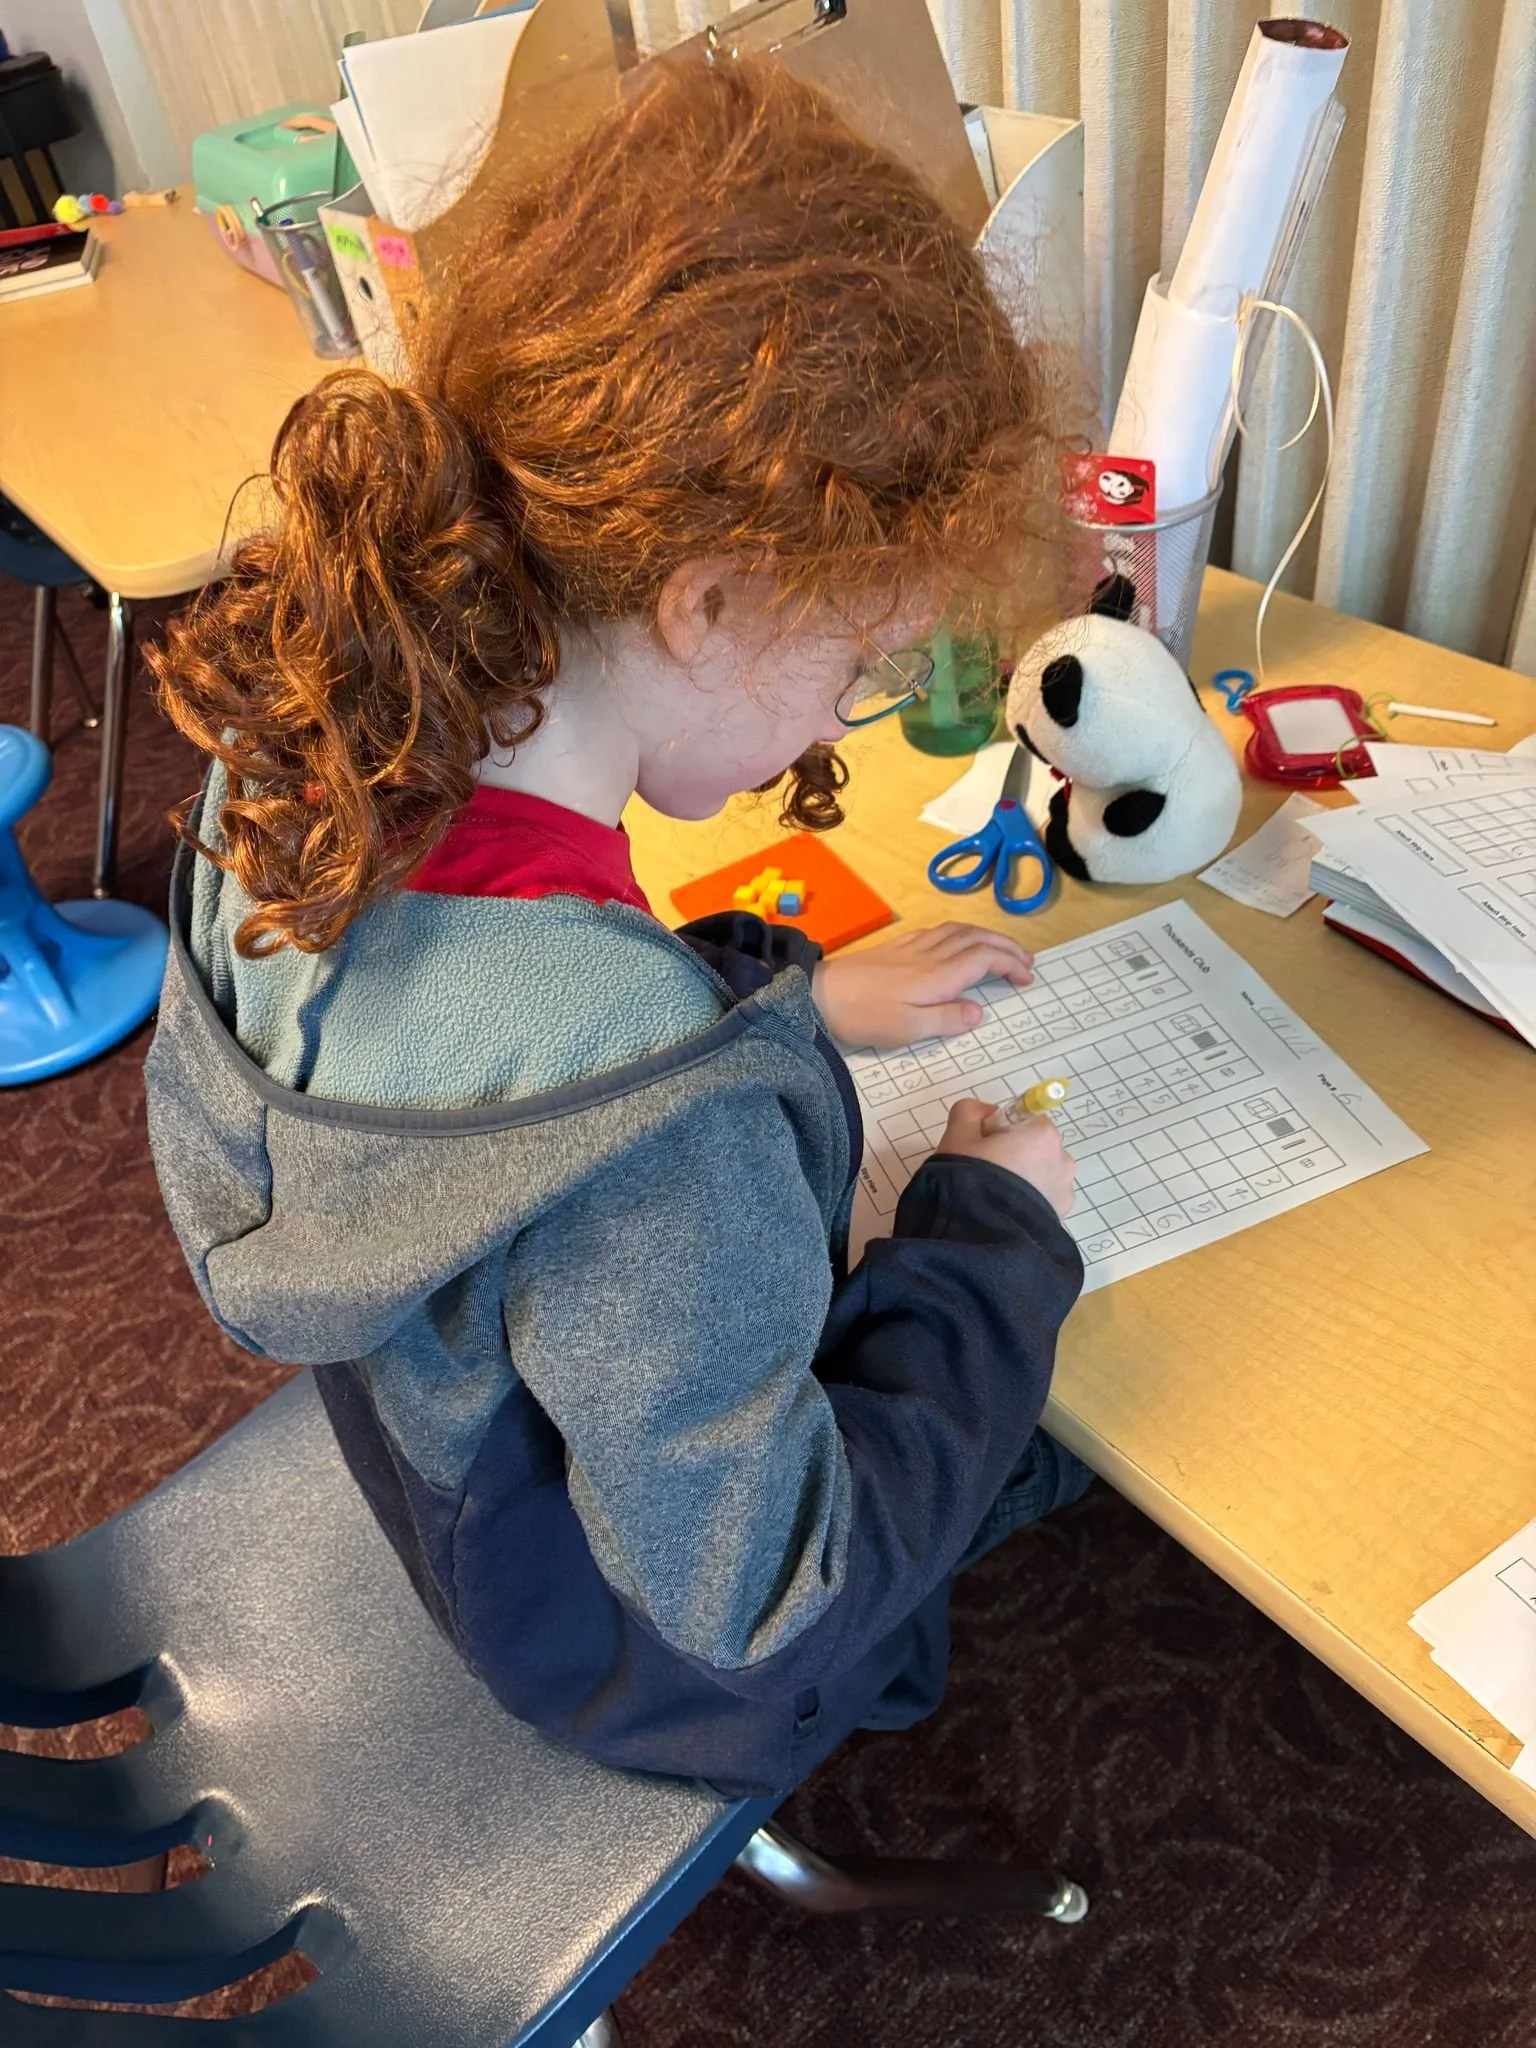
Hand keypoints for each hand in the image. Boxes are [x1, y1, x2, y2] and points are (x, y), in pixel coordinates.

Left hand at [811, 924, 1034, 1047]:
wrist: (818, 994)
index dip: (1010, 964)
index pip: (985, 960)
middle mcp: (929, 955)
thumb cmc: (863, 1016)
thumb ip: (947, 1019)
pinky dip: (960, 933)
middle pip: (977, 939)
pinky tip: (957, 942)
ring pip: (959, 930)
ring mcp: (911, 947)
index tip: (1026, 977)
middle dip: (1006, 947)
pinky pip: (938, 931)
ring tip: (1001, 948)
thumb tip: (978, 1011)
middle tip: (1026, 961)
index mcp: (938, 975)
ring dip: (986, 936)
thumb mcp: (908, 1029)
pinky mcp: (896, 948)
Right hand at [934, 1098, 1075, 1219]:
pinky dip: (1026, 1204)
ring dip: (1023, 1182)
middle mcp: (1062, 1160)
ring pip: (1040, 1176)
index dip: (1000, 1131)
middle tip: (983, 1173)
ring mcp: (1064, 1193)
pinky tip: (1003, 1214)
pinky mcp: (1060, 1218)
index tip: (981, 1148)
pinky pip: (1042, 1202)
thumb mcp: (958, 1134)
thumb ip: (970, 1112)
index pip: (1024, 1120)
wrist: (979, 1236)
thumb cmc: (971, 1177)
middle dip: (1014, 1156)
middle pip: (1035, 1148)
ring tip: (994, 1199)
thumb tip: (985, 1114)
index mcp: (1043, 1134)